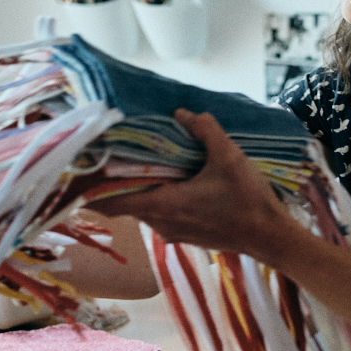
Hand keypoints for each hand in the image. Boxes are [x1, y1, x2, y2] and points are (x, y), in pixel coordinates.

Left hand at [92, 108, 303, 260]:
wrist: (270, 238)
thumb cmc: (248, 200)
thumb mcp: (229, 157)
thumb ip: (205, 131)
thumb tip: (183, 113)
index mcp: (164, 205)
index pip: (111, 203)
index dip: (91, 190)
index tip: (80, 173)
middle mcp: (161, 223)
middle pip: (124, 204)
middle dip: (115, 183)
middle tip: (110, 156)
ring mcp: (172, 233)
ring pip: (143, 210)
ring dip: (139, 190)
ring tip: (141, 163)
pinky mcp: (185, 235)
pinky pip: (159, 215)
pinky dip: (156, 199)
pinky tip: (170, 181)